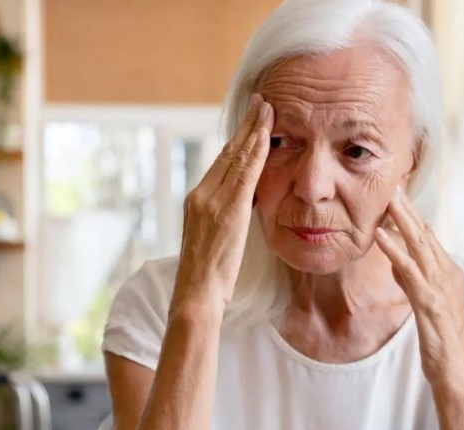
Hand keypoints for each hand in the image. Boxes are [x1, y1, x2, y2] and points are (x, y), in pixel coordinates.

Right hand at [174, 94, 273, 308]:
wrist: (196, 293)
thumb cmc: (206, 279)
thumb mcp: (213, 241)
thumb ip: (224, 219)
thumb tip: (242, 207)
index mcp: (196, 201)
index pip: (220, 163)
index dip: (237, 140)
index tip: (250, 123)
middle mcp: (201, 195)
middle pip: (227, 152)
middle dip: (246, 126)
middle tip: (261, 102)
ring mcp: (211, 200)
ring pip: (236, 157)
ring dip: (254, 130)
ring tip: (268, 109)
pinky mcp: (226, 210)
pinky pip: (245, 174)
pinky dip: (256, 152)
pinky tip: (267, 135)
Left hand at [374, 188, 463, 389]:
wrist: (457, 371)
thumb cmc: (441, 340)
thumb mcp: (425, 303)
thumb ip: (412, 280)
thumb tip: (396, 261)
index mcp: (448, 273)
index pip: (428, 236)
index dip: (412, 214)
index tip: (397, 193)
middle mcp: (448, 274)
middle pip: (425, 234)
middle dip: (408, 208)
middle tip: (393, 183)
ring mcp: (441, 286)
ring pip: (420, 245)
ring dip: (402, 220)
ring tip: (387, 199)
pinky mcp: (429, 302)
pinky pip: (409, 270)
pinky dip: (394, 251)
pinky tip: (380, 236)